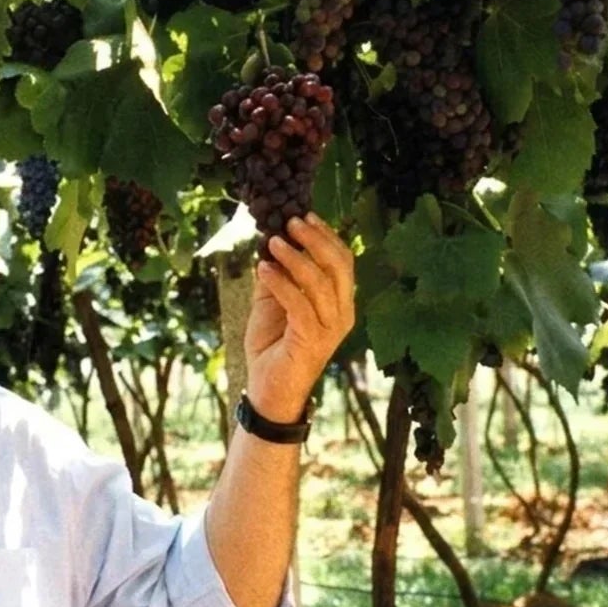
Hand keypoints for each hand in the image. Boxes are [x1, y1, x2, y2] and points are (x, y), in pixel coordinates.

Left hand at [245, 214, 355, 422]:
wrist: (269, 391)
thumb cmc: (273, 347)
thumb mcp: (273, 303)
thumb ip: (276, 276)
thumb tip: (269, 243)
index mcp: (340, 303)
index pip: (343, 261)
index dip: (327, 236)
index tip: (305, 215)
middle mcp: (343, 314)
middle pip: (339, 266)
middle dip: (315, 239)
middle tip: (291, 223)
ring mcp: (331, 329)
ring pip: (320, 283)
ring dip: (295, 258)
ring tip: (273, 242)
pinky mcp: (312, 341)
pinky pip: (299, 304)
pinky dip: (281, 283)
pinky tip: (264, 270)